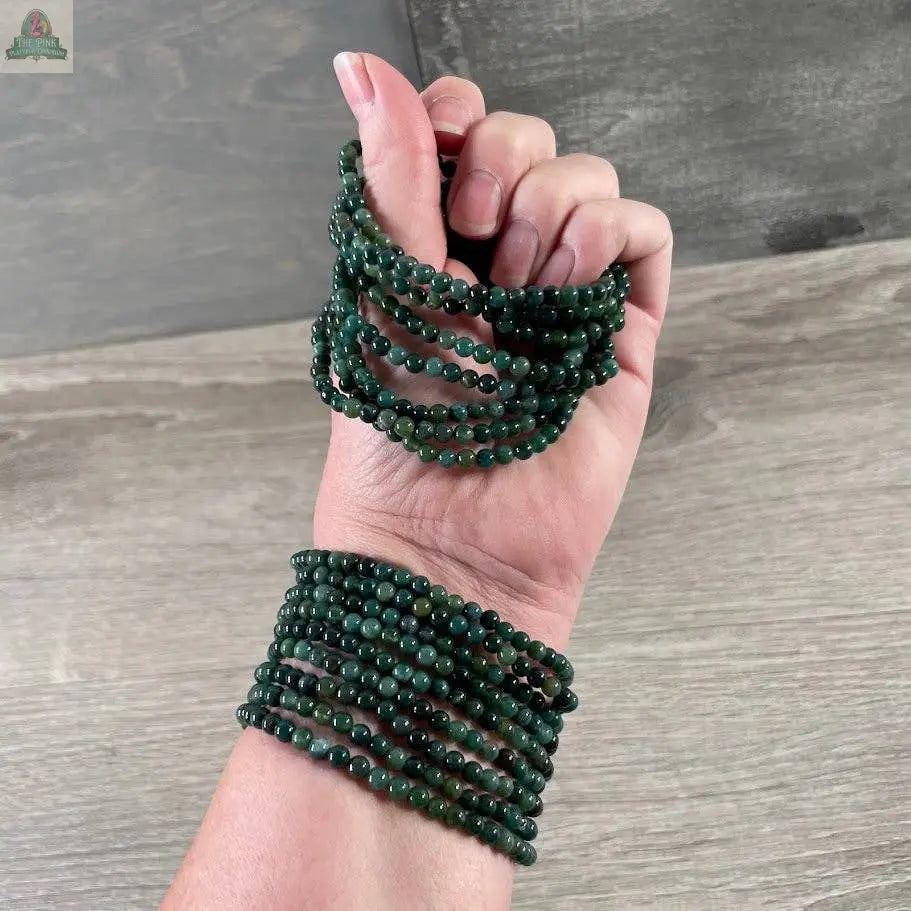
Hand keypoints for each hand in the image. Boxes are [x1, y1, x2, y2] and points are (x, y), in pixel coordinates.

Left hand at [315, 53, 671, 647]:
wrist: (455, 539)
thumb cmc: (402, 427)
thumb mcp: (386, 286)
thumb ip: (391, 174)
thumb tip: (358, 67)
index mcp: (432, 247)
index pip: (459, 131)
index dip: (456, 114)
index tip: (443, 144)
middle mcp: (500, 262)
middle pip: (530, 142)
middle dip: (503, 167)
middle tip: (476, 242)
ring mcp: (563, 294)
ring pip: (589, 180)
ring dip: (552, 214)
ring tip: (521, 294)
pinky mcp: (620, 329)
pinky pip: (644, 234)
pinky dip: (613, 235)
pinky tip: (570, 285)